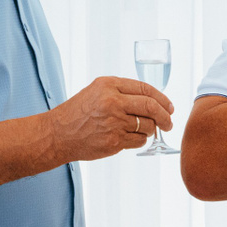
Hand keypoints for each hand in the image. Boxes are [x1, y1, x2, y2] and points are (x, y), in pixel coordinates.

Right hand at [49, 77, 175, 161]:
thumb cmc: (78, 112)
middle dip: (165, 116)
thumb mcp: (97, 91)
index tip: (169, 106)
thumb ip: (122, 91)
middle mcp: (112, 102)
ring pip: (148, 126)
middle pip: (151, 107)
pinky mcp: (114, 141)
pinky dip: (140, 140)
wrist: (58, 134)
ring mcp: (113, 123)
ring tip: (145, 130)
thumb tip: (154, 100)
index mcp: (109, 85)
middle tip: (169, 122)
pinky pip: (139, 141)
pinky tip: (132, 138)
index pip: (145, 89)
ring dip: (151, 130)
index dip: (162, 98)